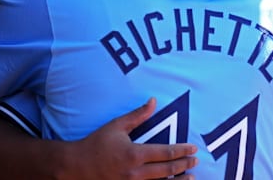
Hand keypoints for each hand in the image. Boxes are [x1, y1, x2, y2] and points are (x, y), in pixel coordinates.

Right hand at [64, 98, 197, 178]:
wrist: (75, 167)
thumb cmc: (96, 144)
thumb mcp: (116, 126)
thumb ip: (137, 115)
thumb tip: (153, 101)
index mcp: (133, 154)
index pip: (165, 153)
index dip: (182, 151)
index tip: (193, 149)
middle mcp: (134, 173)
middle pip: (167, 171)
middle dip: (184, 165)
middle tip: (196, 161)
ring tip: (192, 177)